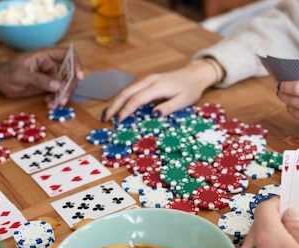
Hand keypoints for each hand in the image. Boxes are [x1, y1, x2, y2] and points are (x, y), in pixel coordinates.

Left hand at [0, 47, 83, 108]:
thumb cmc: (7, 73)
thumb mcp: (21, 75)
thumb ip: (39, 79)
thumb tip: (57, 85)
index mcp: (44, 56)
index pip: (67, 55)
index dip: (76, 63)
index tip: (78, 76)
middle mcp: (50, 64)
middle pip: (69, 73)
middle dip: (69, 86)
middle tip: (63, 98)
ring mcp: (50, 75)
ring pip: (65, 85)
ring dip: (63, 95)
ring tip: (55, 104)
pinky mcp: (48, 85)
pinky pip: (58, 92)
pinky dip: (56, 99)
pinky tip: (50, 104)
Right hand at [101, 59, 220, 121]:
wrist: (194, 75)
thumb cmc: (190, 89)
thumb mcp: (184, 101)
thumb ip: (168, 108)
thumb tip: (153, 114)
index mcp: (158, 86)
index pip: (137, 99)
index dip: (126, 110)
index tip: (118, 121)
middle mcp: (149, 80)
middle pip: (127, 92)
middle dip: (114, 105)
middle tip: (104, 118)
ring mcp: (147, 79)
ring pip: (127, 90)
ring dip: (116, 101)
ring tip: (107, 114)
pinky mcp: (147, 81)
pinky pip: (132, 90)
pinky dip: (123, 98)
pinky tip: (118, 107)